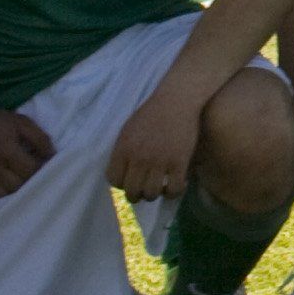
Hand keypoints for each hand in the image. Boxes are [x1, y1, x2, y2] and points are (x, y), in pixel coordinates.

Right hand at [0, 106, 56, 201]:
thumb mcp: (22, 123)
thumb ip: (40, 139)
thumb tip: (53, 156)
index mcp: (7, 151)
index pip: (31, 171)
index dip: (41, 170)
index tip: (44, 166)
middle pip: (19, 185)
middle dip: (30, 180)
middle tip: (31, 173)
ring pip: (5, 194)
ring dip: (16, 188)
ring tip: (18, 178)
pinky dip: (0, 192)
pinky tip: (4, 182)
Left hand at [108, 88, 204, 203]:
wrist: (177, 100)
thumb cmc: (151, 113)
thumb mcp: (128, 130)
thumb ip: (123, 151)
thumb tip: (121, 172)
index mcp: (123, 149)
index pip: (114, 181)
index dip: (121, 185)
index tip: (129, 181)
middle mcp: (139, 158)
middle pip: (131, 192)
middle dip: (136, 195)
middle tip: (143, 189)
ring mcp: (159, 162)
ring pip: (151, 194)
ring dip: (154, 194)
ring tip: (159, 186)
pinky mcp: (179, 162)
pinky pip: (173, 189)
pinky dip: (173, 192)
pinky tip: (175, 184)